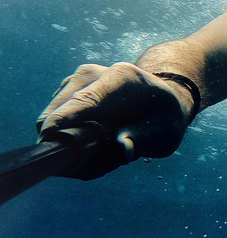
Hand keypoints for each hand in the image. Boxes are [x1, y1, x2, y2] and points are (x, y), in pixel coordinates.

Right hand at [37, 62, 189, 179]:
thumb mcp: (166, 131)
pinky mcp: (66, 90)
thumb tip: (121, 148)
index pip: (89, 99)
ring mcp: (77, 79)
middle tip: (91, 165)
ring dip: (67, 141)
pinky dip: (65, 135)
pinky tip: (91, 141)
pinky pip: (52, 120)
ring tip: (98, 151)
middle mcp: (95, 73)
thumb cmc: (163, 117)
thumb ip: (144, 139)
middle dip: (67, 141)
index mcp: (123, 78)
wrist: (158, 96)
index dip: (67, 118)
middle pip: (62, 110)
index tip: (50, 134)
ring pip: (51, 117)